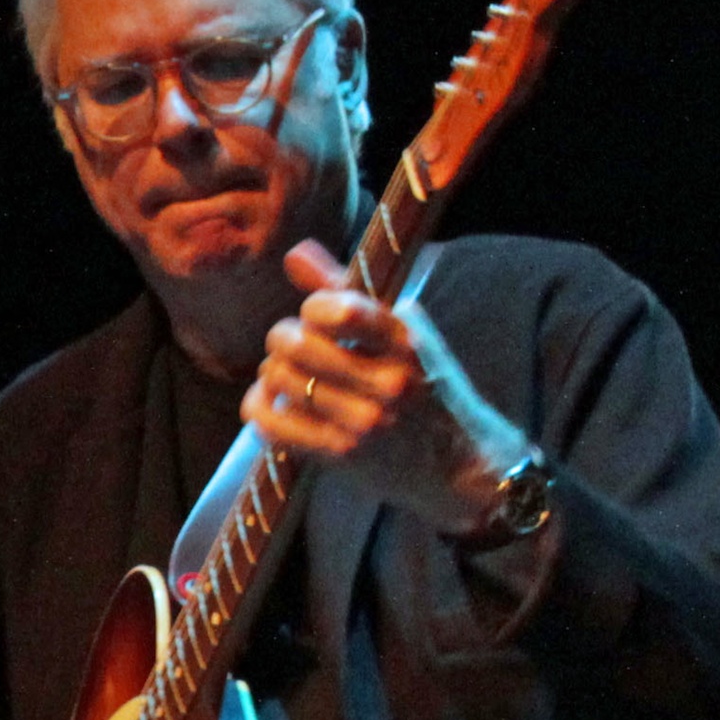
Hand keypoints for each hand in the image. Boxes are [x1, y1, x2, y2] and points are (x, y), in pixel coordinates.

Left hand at [245, 242, 534, 532]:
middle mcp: (388, 382)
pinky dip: (260, 406)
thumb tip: (295, 252)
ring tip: (291, 378)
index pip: (340, 307)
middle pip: (293, 342)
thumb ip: (346, 292)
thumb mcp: (402, 336)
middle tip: (295, 349)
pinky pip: (266, 420)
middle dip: (284, 339)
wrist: (459, 467)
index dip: (312, 309)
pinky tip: (276, 403)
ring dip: (273, 373)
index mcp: (406, 342)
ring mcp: (361, 422)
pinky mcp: (337, 455)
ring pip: (276, 377)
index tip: (320, 319)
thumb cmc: (427, 391)